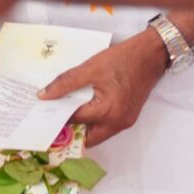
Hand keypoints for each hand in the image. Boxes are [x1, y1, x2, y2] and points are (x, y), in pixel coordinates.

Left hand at [38, 30, 166, 149]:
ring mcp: (125, 122)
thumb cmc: (123, 59)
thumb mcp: (90, 68)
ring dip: (83, 128)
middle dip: (70, 132)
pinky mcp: (129, 116)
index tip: (43, 114)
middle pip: (87, 138)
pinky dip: (94, 122)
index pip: (75, 121)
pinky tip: (83, 109)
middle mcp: (118, 123)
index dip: (57, 117)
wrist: (151, 54)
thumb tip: (44, 96)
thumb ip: (65, 83)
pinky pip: (107, 126)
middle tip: (52, 121)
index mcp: (108, 112)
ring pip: (98, 134)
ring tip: (65, 114)